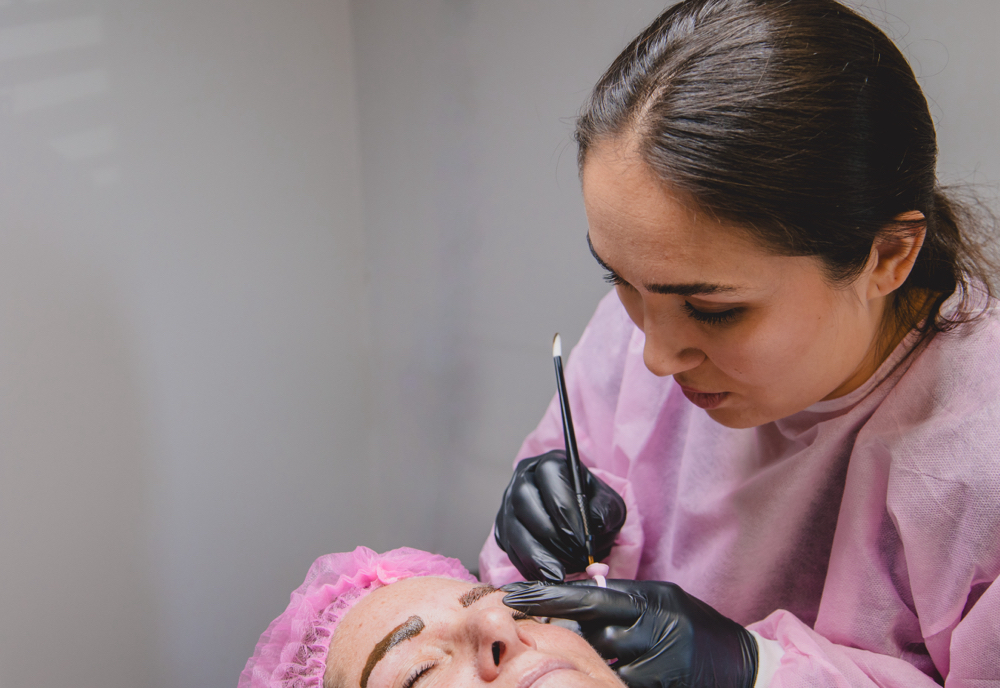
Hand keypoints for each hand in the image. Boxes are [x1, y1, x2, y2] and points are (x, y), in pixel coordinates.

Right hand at [493, 450, 626, 580]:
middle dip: (550, 534)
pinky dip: (527, 566)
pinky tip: (546, 577)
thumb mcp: (610, 504)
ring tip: (559, 574)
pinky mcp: (503, 530)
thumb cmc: (592, 508)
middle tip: (574, 558)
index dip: (565, 510)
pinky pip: (509, 549)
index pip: (550, 478)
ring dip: (536, 555)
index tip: (583, 539)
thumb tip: (594, 522)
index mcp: (551, 463)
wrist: (580, 523)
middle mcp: (524, 479)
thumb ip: (606, 509)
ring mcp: (508, 504)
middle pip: (524, 500)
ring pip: (513, 528)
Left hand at [501, 579, 757, 687]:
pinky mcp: (661, 685)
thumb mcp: (663, 599)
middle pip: (589, 635)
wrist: (741, 663)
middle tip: (550, 634)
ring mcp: (657, 663)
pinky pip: (620, 684)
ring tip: (606, 657)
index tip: (513, 596)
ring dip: (594, 661)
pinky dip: (612, 681)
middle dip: (571, 637)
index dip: (547, 597)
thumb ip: (623, 597)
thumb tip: (579, 589)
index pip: (586, 598)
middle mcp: (652, 630)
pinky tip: (620, 673)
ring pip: (601, 663)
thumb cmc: (695, 626)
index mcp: (648, 601)